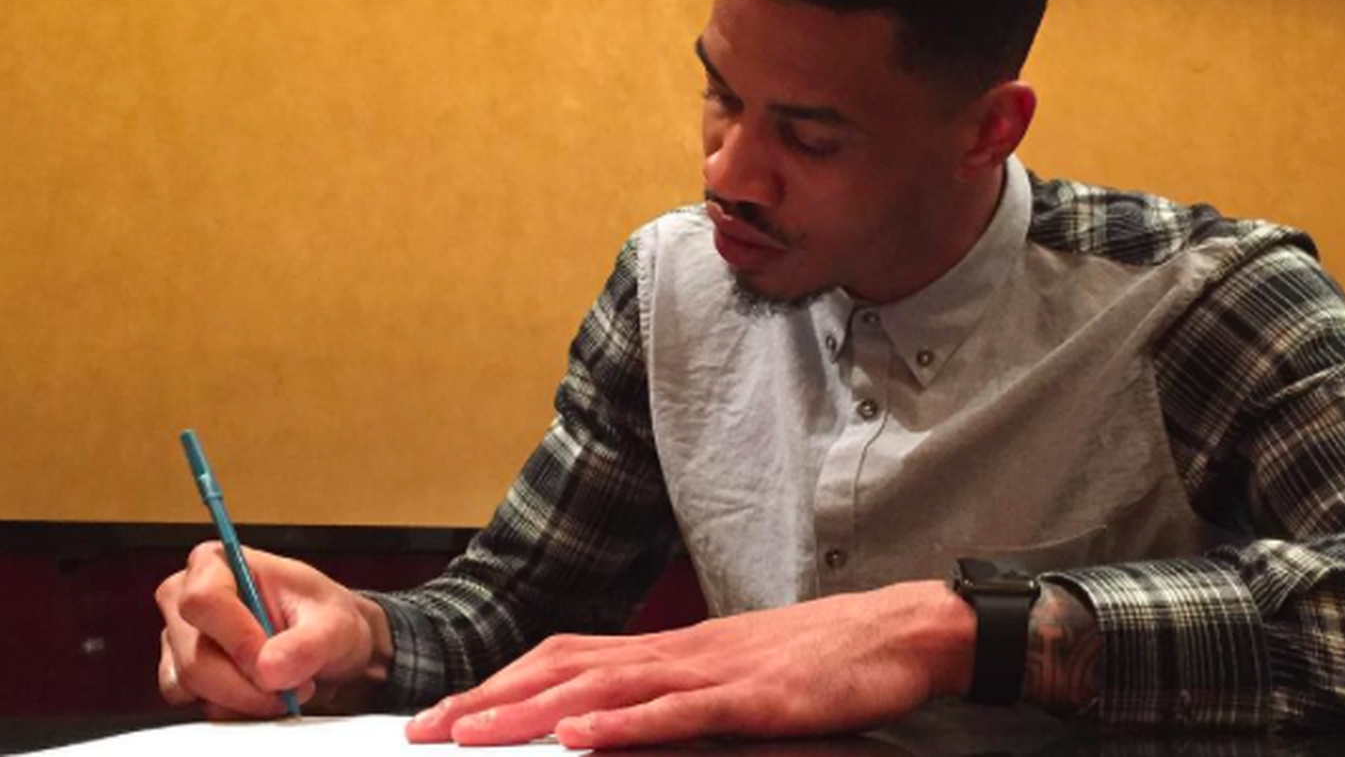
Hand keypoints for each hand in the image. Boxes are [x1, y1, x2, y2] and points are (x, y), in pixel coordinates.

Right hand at [154, 542, 392, 717]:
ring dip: (243, 699)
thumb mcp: (335, 623)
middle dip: (248, 685)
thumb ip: (308, 644)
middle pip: (195, 657)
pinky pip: (195, 705)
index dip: (239, 640)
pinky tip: (262, 694)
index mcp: (216, 563)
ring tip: (283, 687)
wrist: (324, 642)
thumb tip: (267, 669)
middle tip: (291, 689)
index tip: (273, 664)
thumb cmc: (323, 617)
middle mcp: (185, 597)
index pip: (204, 601)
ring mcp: (178, 639)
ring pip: (191, 687)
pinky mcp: (179, 675)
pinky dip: (233, 709)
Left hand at [405, 580, 975, 748]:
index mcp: (672, 647)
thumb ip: (677, 695)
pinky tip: (579, 736)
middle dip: (489, 699)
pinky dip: (622, 722)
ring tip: (472, 734)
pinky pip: (677, 711)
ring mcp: (713, 671)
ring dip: (531, 710)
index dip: (501, 682)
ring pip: (605, 686)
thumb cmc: (819, 660)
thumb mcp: (735, 675)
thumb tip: (615, 722)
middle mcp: (678, 650)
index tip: (446, 713)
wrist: (895, 632)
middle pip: (564, 666)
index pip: (566, 656)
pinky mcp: (752, 698)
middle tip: (425, 731)